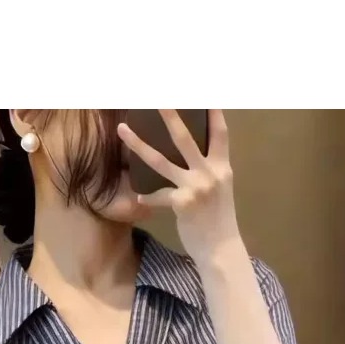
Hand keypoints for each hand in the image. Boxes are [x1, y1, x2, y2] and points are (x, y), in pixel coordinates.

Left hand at [118, 109, 241, 265]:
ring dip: (138, 144)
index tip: (204, 93)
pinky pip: (157, 196)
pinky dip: (148, 198)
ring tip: (122, 129)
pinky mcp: (182, 202)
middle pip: (185, 138)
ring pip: (161, 161)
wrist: (221, 250)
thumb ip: (210, 172)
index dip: (212, 112)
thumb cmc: (220, 221)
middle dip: (169, 115)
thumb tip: (194, 160)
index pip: (220, 133)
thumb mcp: (220, 191)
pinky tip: (139, 199)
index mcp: (222, 167)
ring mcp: (195, 187)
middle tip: (156, 96)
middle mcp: (210, 173)